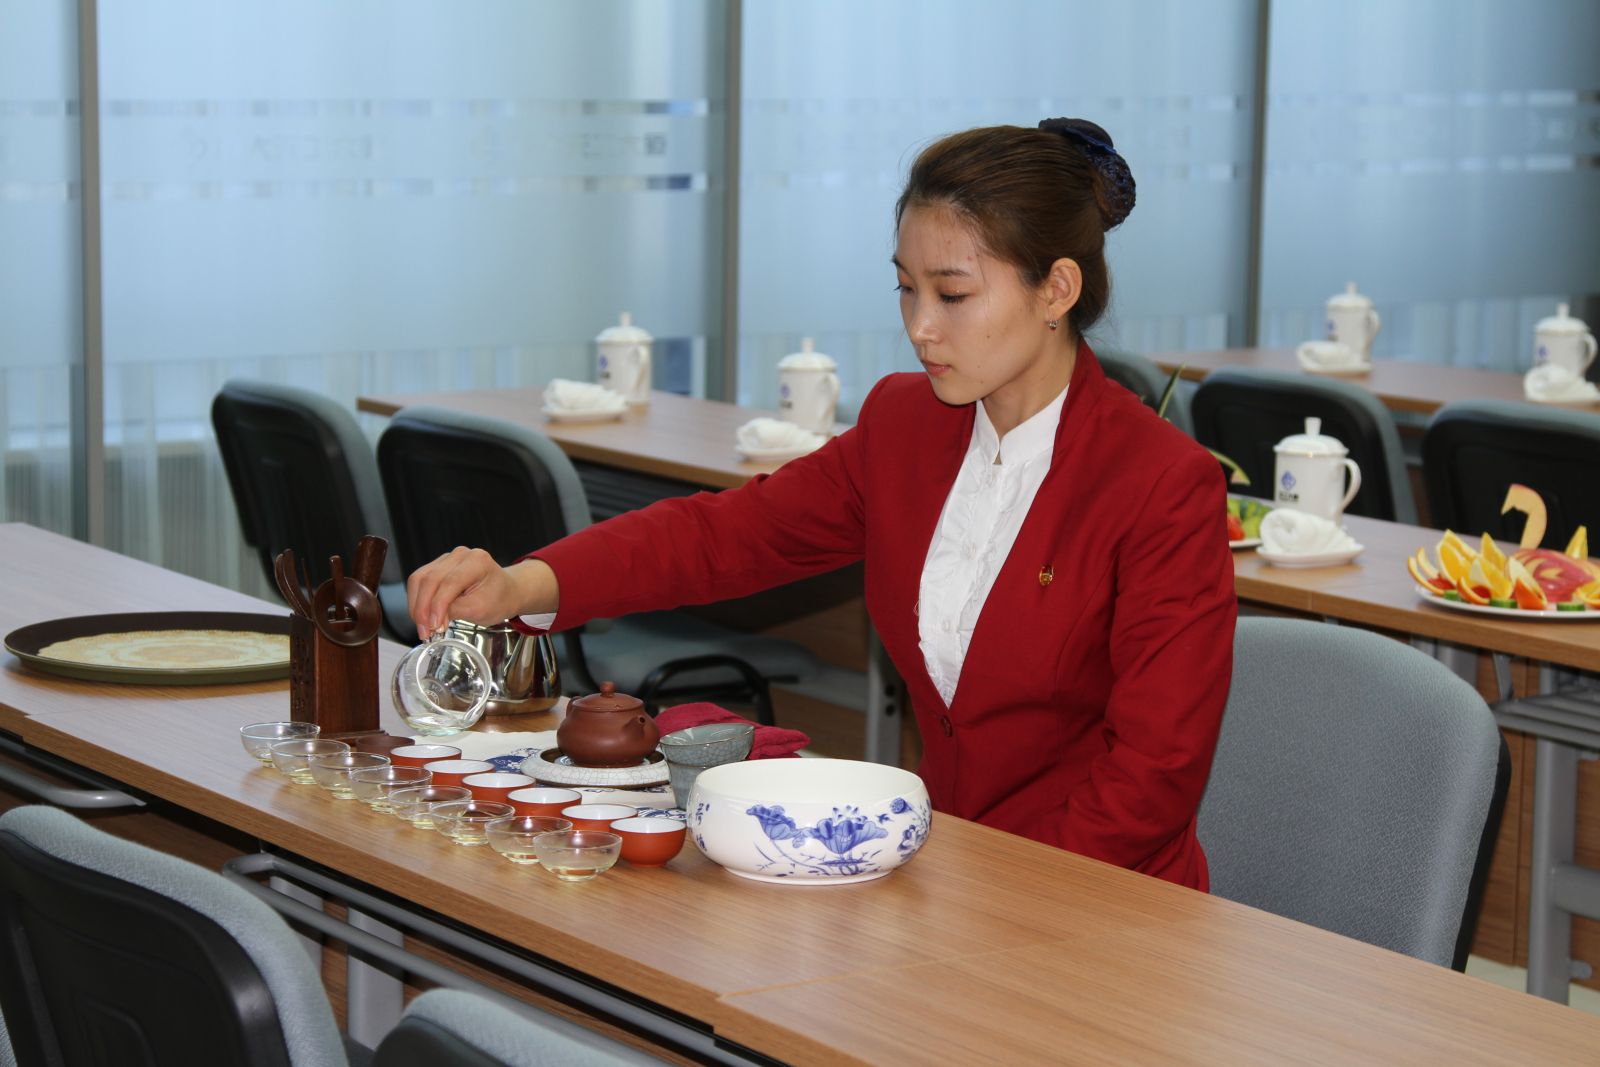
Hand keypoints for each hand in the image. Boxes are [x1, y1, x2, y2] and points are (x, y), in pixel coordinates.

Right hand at [406, 549, 558, 637]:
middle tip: (425, 632)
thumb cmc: (499, 599)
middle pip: (430, 579)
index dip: (437, 606)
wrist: (505, 592)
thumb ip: (455, 611)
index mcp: (477, 561)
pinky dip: (417, 600)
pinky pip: (419, 581)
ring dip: (416, 606)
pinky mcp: (438, 566)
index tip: (433, 627)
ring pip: (419, 579)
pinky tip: (422, 616)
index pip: (449, 583)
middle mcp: (460, 555)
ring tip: (422, 627)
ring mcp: (447, 559)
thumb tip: (431, 620)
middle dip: (423, 609)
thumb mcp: (481, 610)